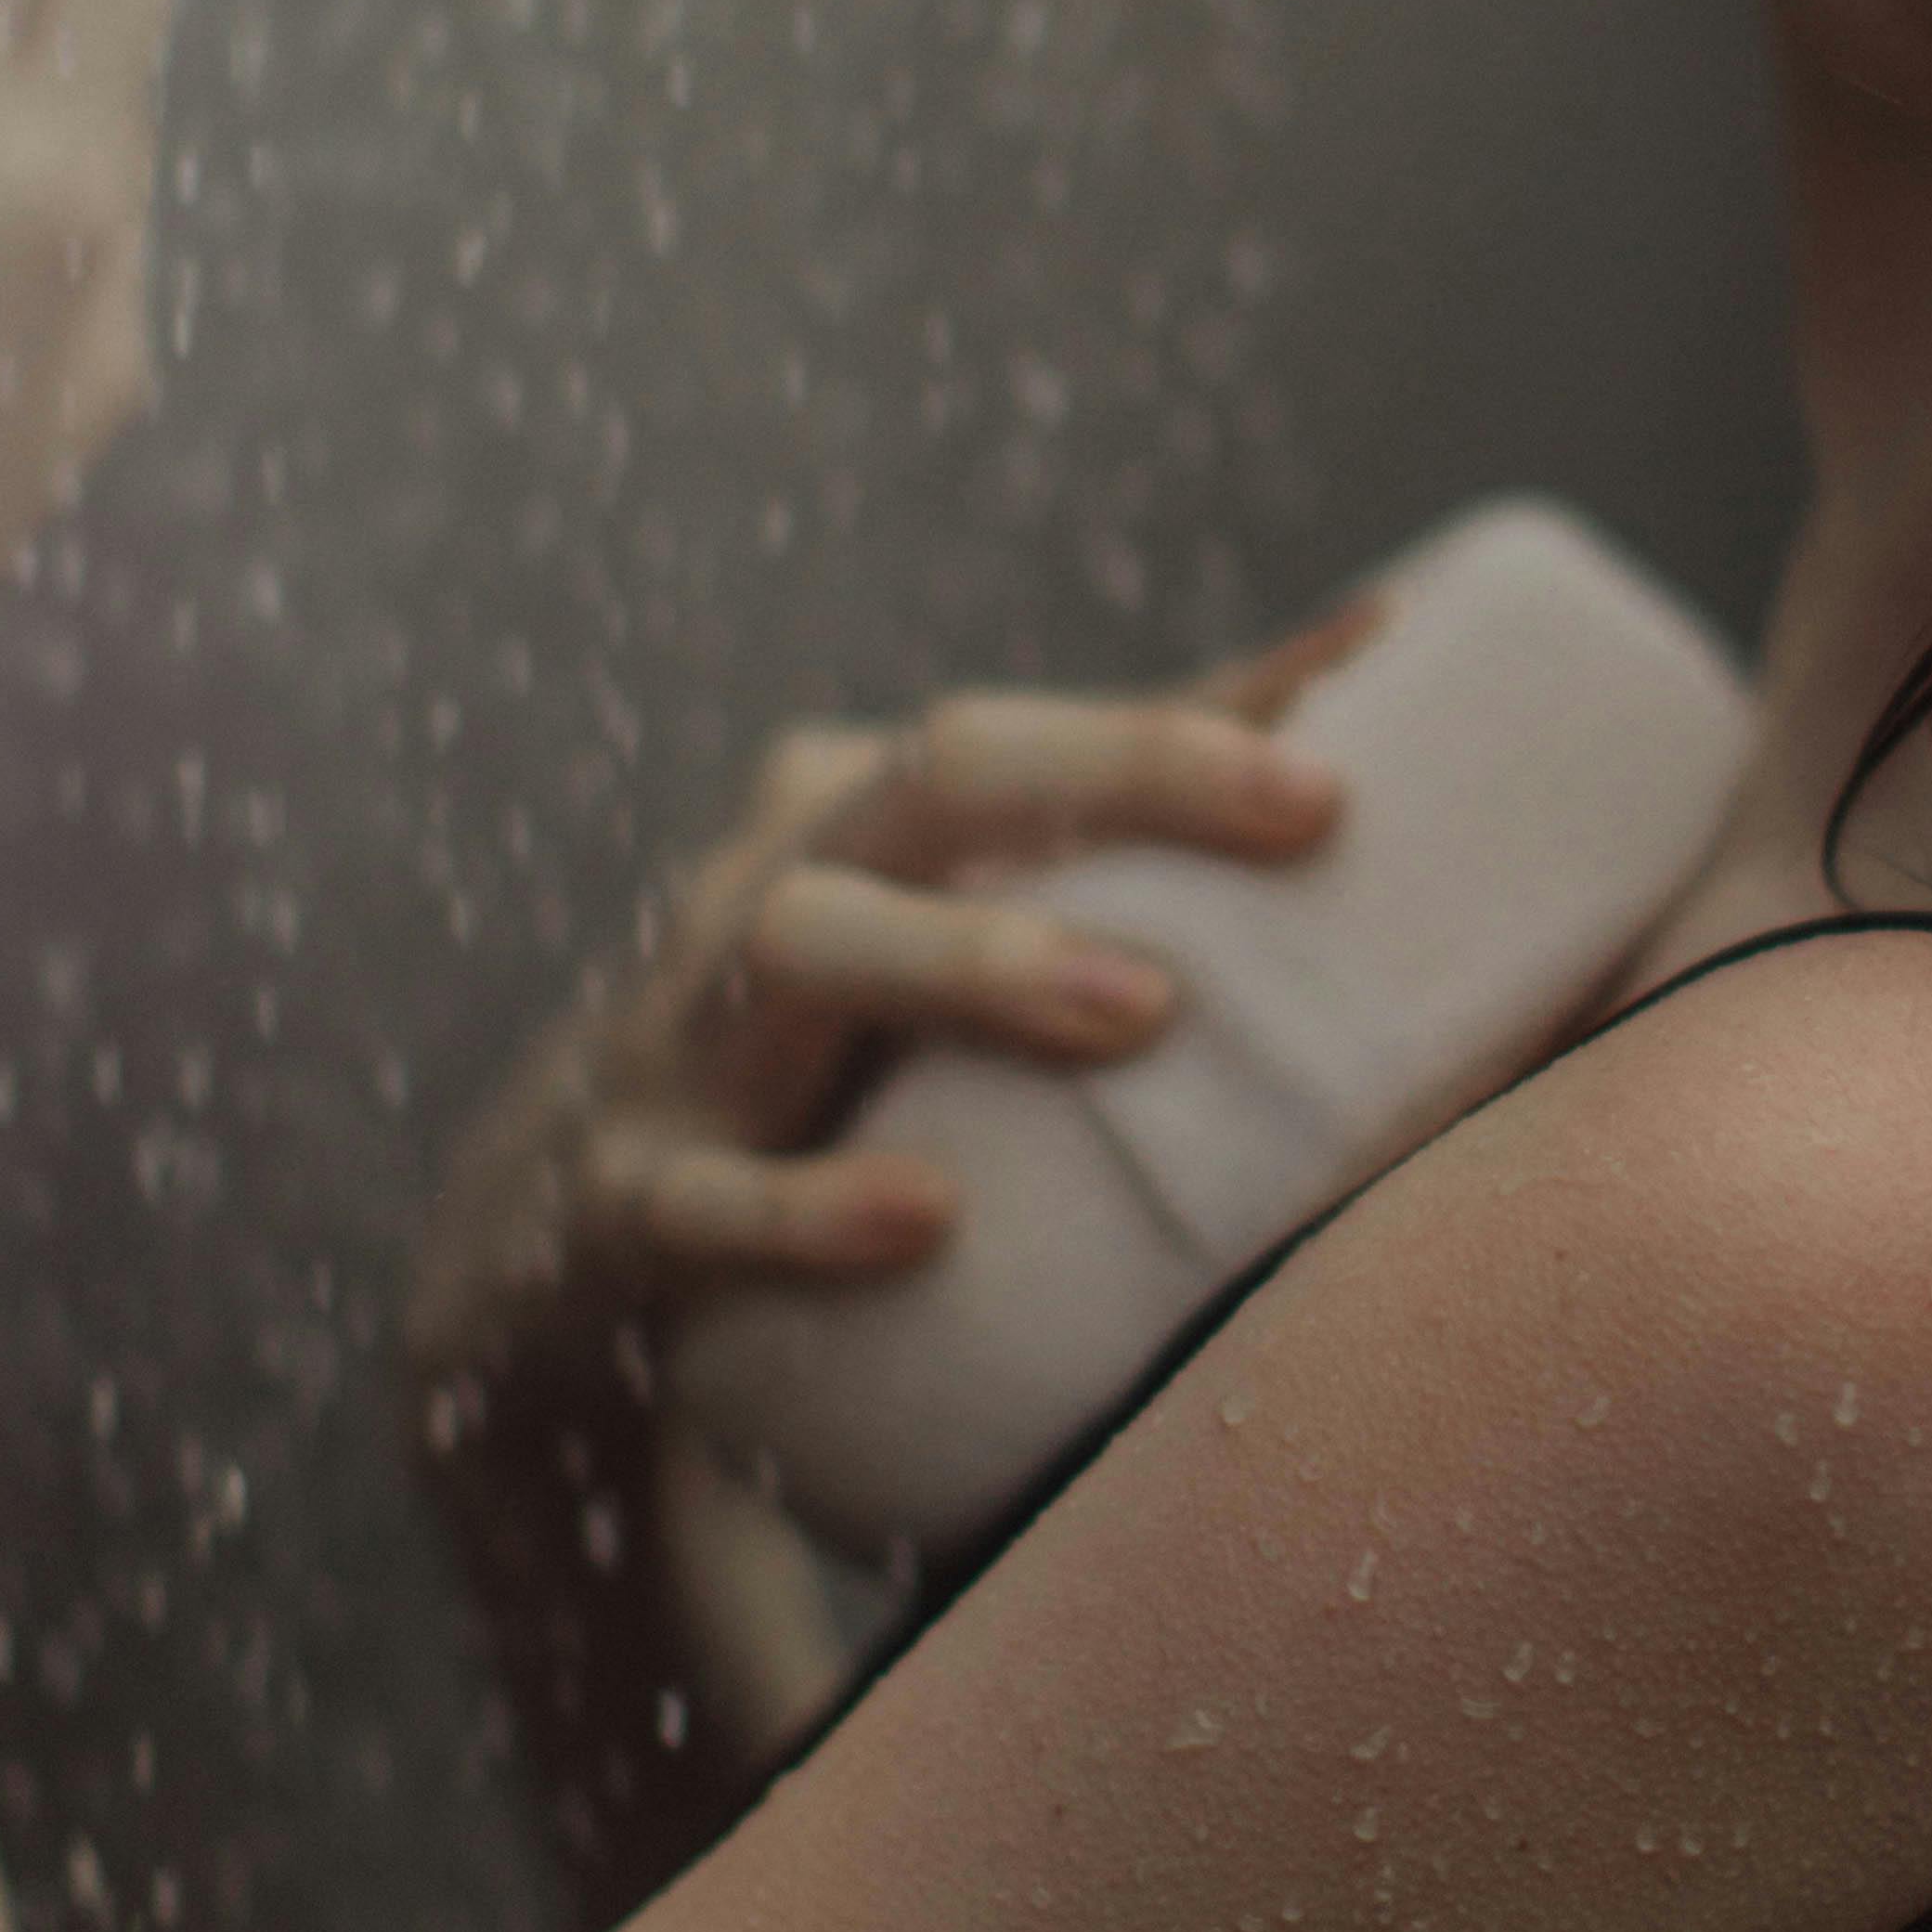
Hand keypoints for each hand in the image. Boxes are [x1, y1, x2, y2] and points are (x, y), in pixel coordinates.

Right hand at [402, 592, 1392, 1402]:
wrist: (532, 1270)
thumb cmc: (822, 1101)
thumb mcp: (956, 998)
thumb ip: (1135, 937)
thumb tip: (1399, 904)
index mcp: (867, 822)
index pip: (1060, 733)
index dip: (1216, 696)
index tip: (1389, 661)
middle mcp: (769, 889)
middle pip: (937, 773)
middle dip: (1124, 770)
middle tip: (1310, 810)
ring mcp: (673, 1042)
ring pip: (808, 945)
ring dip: (975, 962)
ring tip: (1142, 1007)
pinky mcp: (605, 1213)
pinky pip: (697, 1198)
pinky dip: (804, 1208)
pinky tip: (923, 1224)